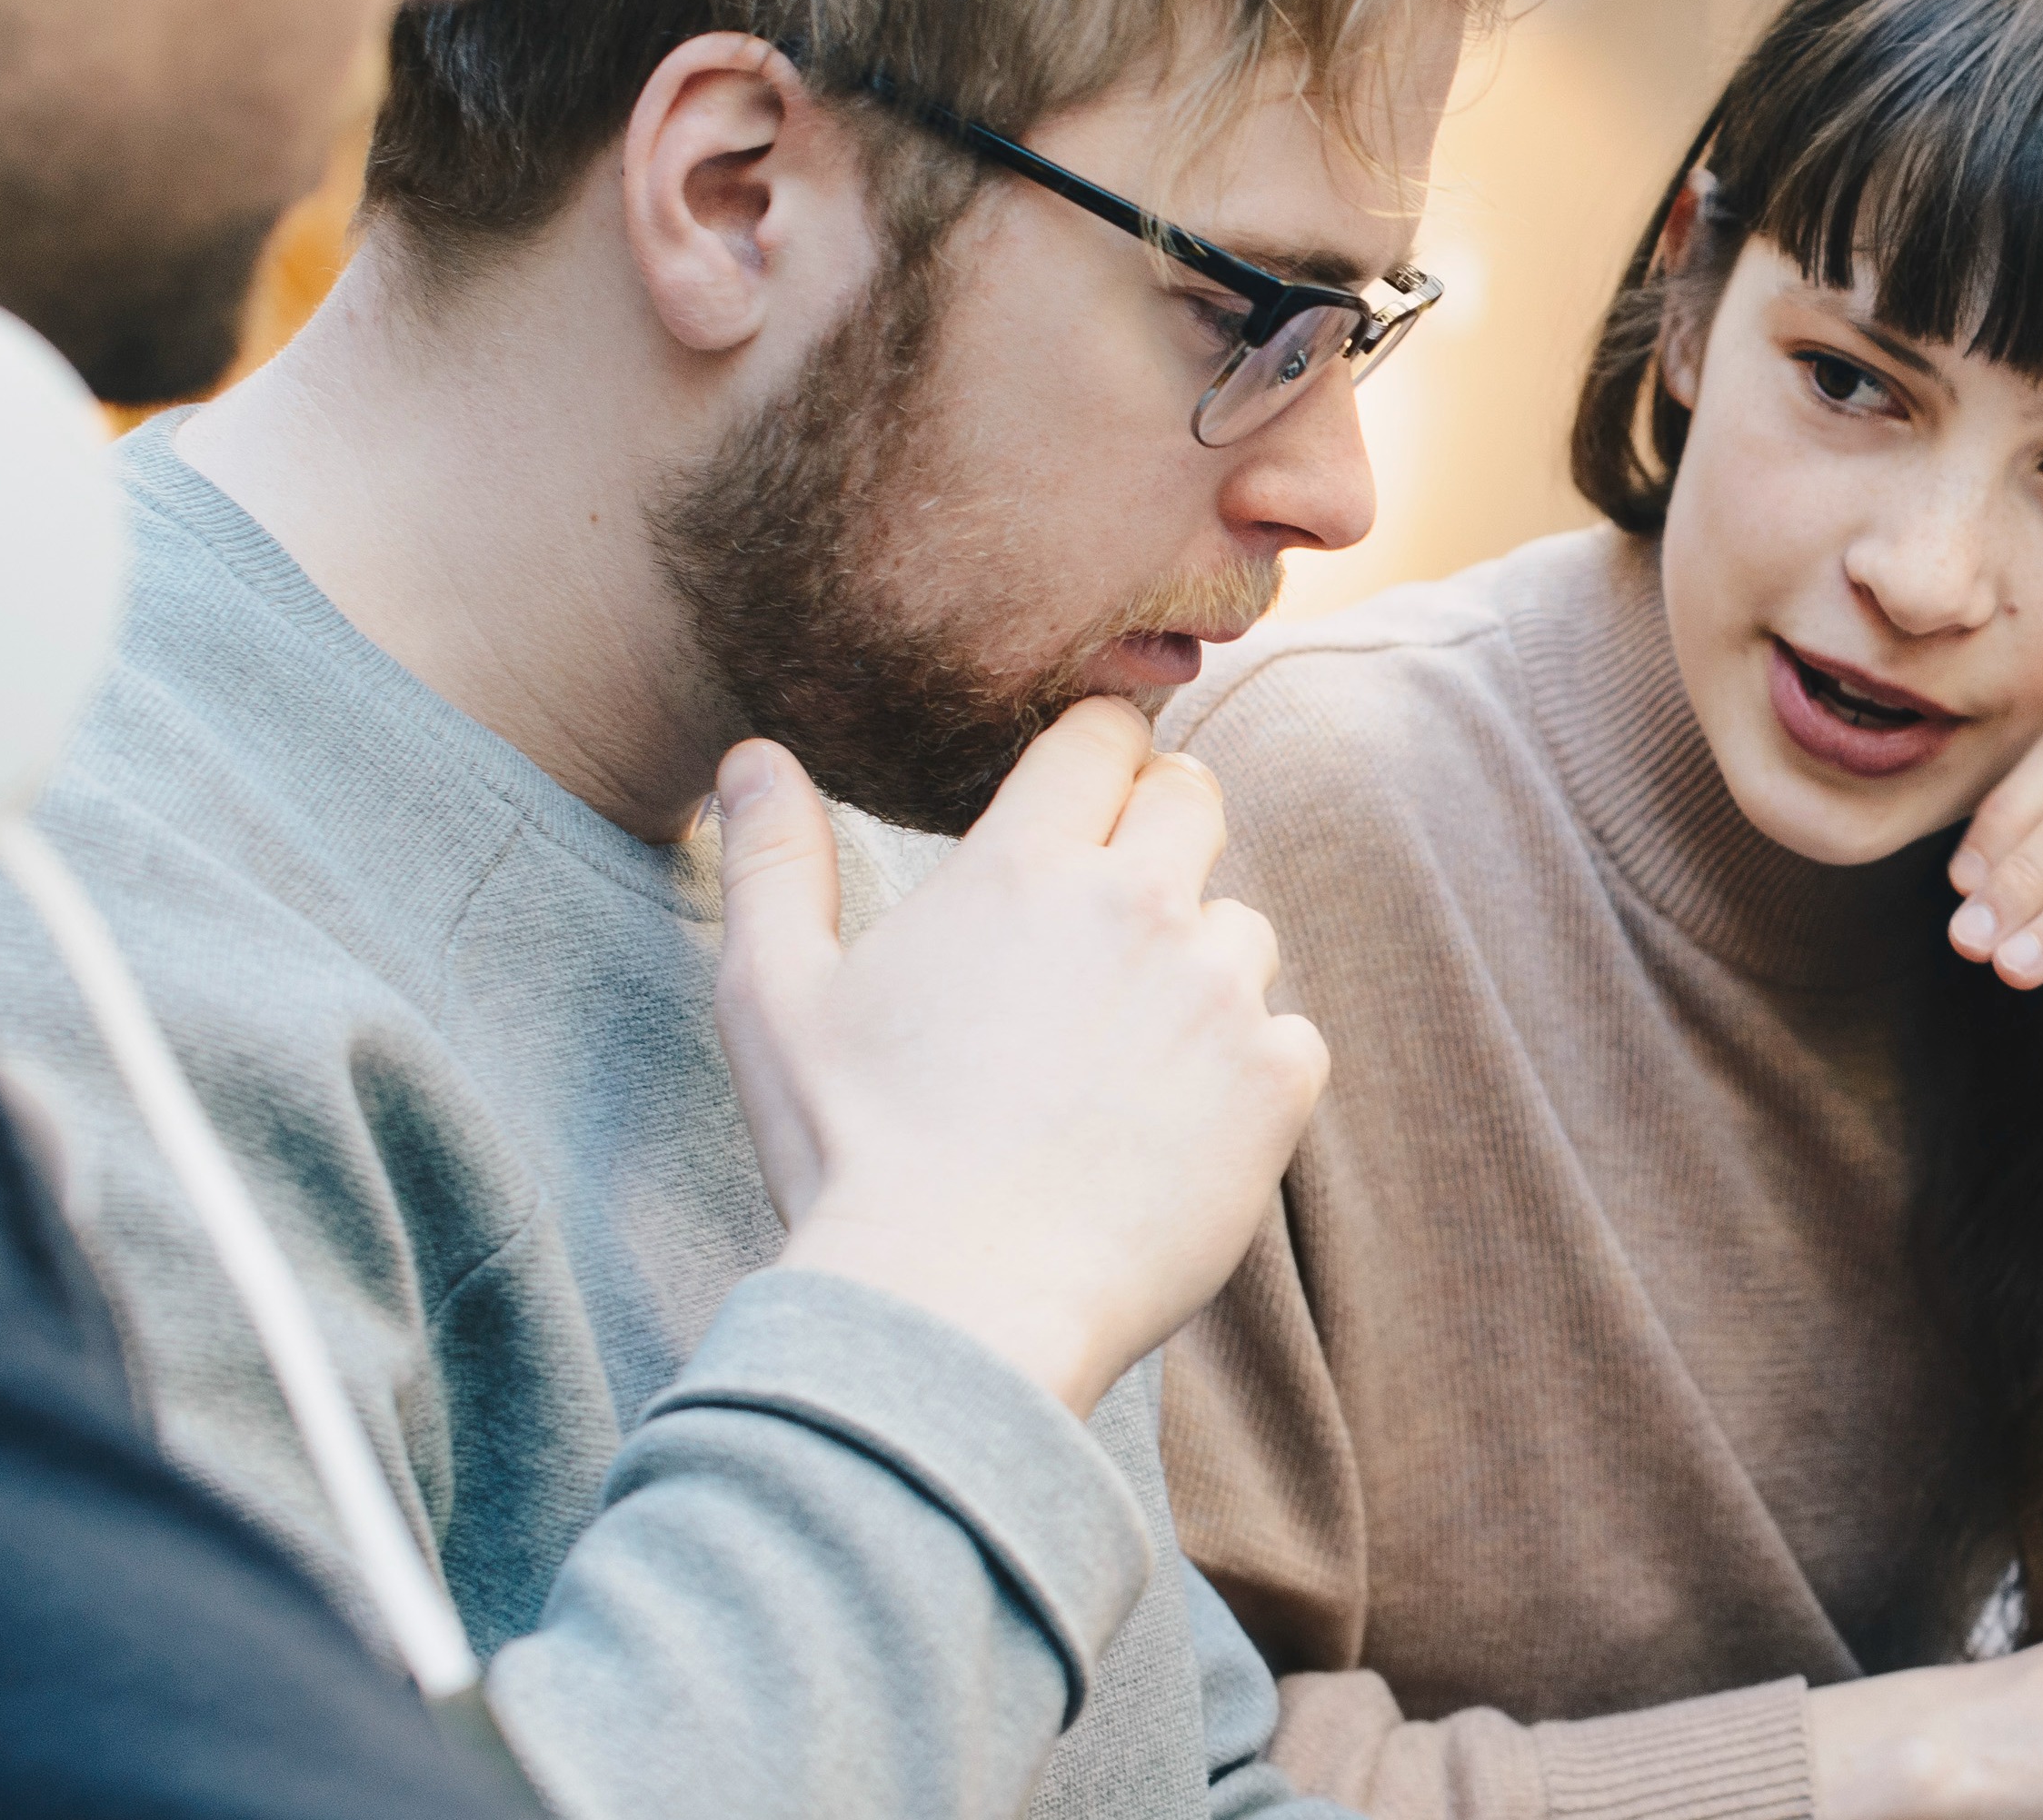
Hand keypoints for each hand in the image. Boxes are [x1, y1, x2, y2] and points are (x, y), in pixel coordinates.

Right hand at [712, 699, 1326, 1414]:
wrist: (955, 1307)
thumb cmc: (852, 1154)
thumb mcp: (773, 997)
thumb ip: (774, 860)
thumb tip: (753, 756)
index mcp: (1023, 866)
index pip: (1102, 736)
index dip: (1097, 756)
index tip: (1083, 800)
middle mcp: (1138, 904)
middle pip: (1194, 798)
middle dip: (1160, 834)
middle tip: (1107, 923)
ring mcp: (1220, 990)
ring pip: (1242, 928)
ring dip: (1198, 969)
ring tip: (1117, 1063)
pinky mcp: (1276, 1080)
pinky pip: (1289, 1036)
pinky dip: (1245, 1073)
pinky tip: (1168, 1132)